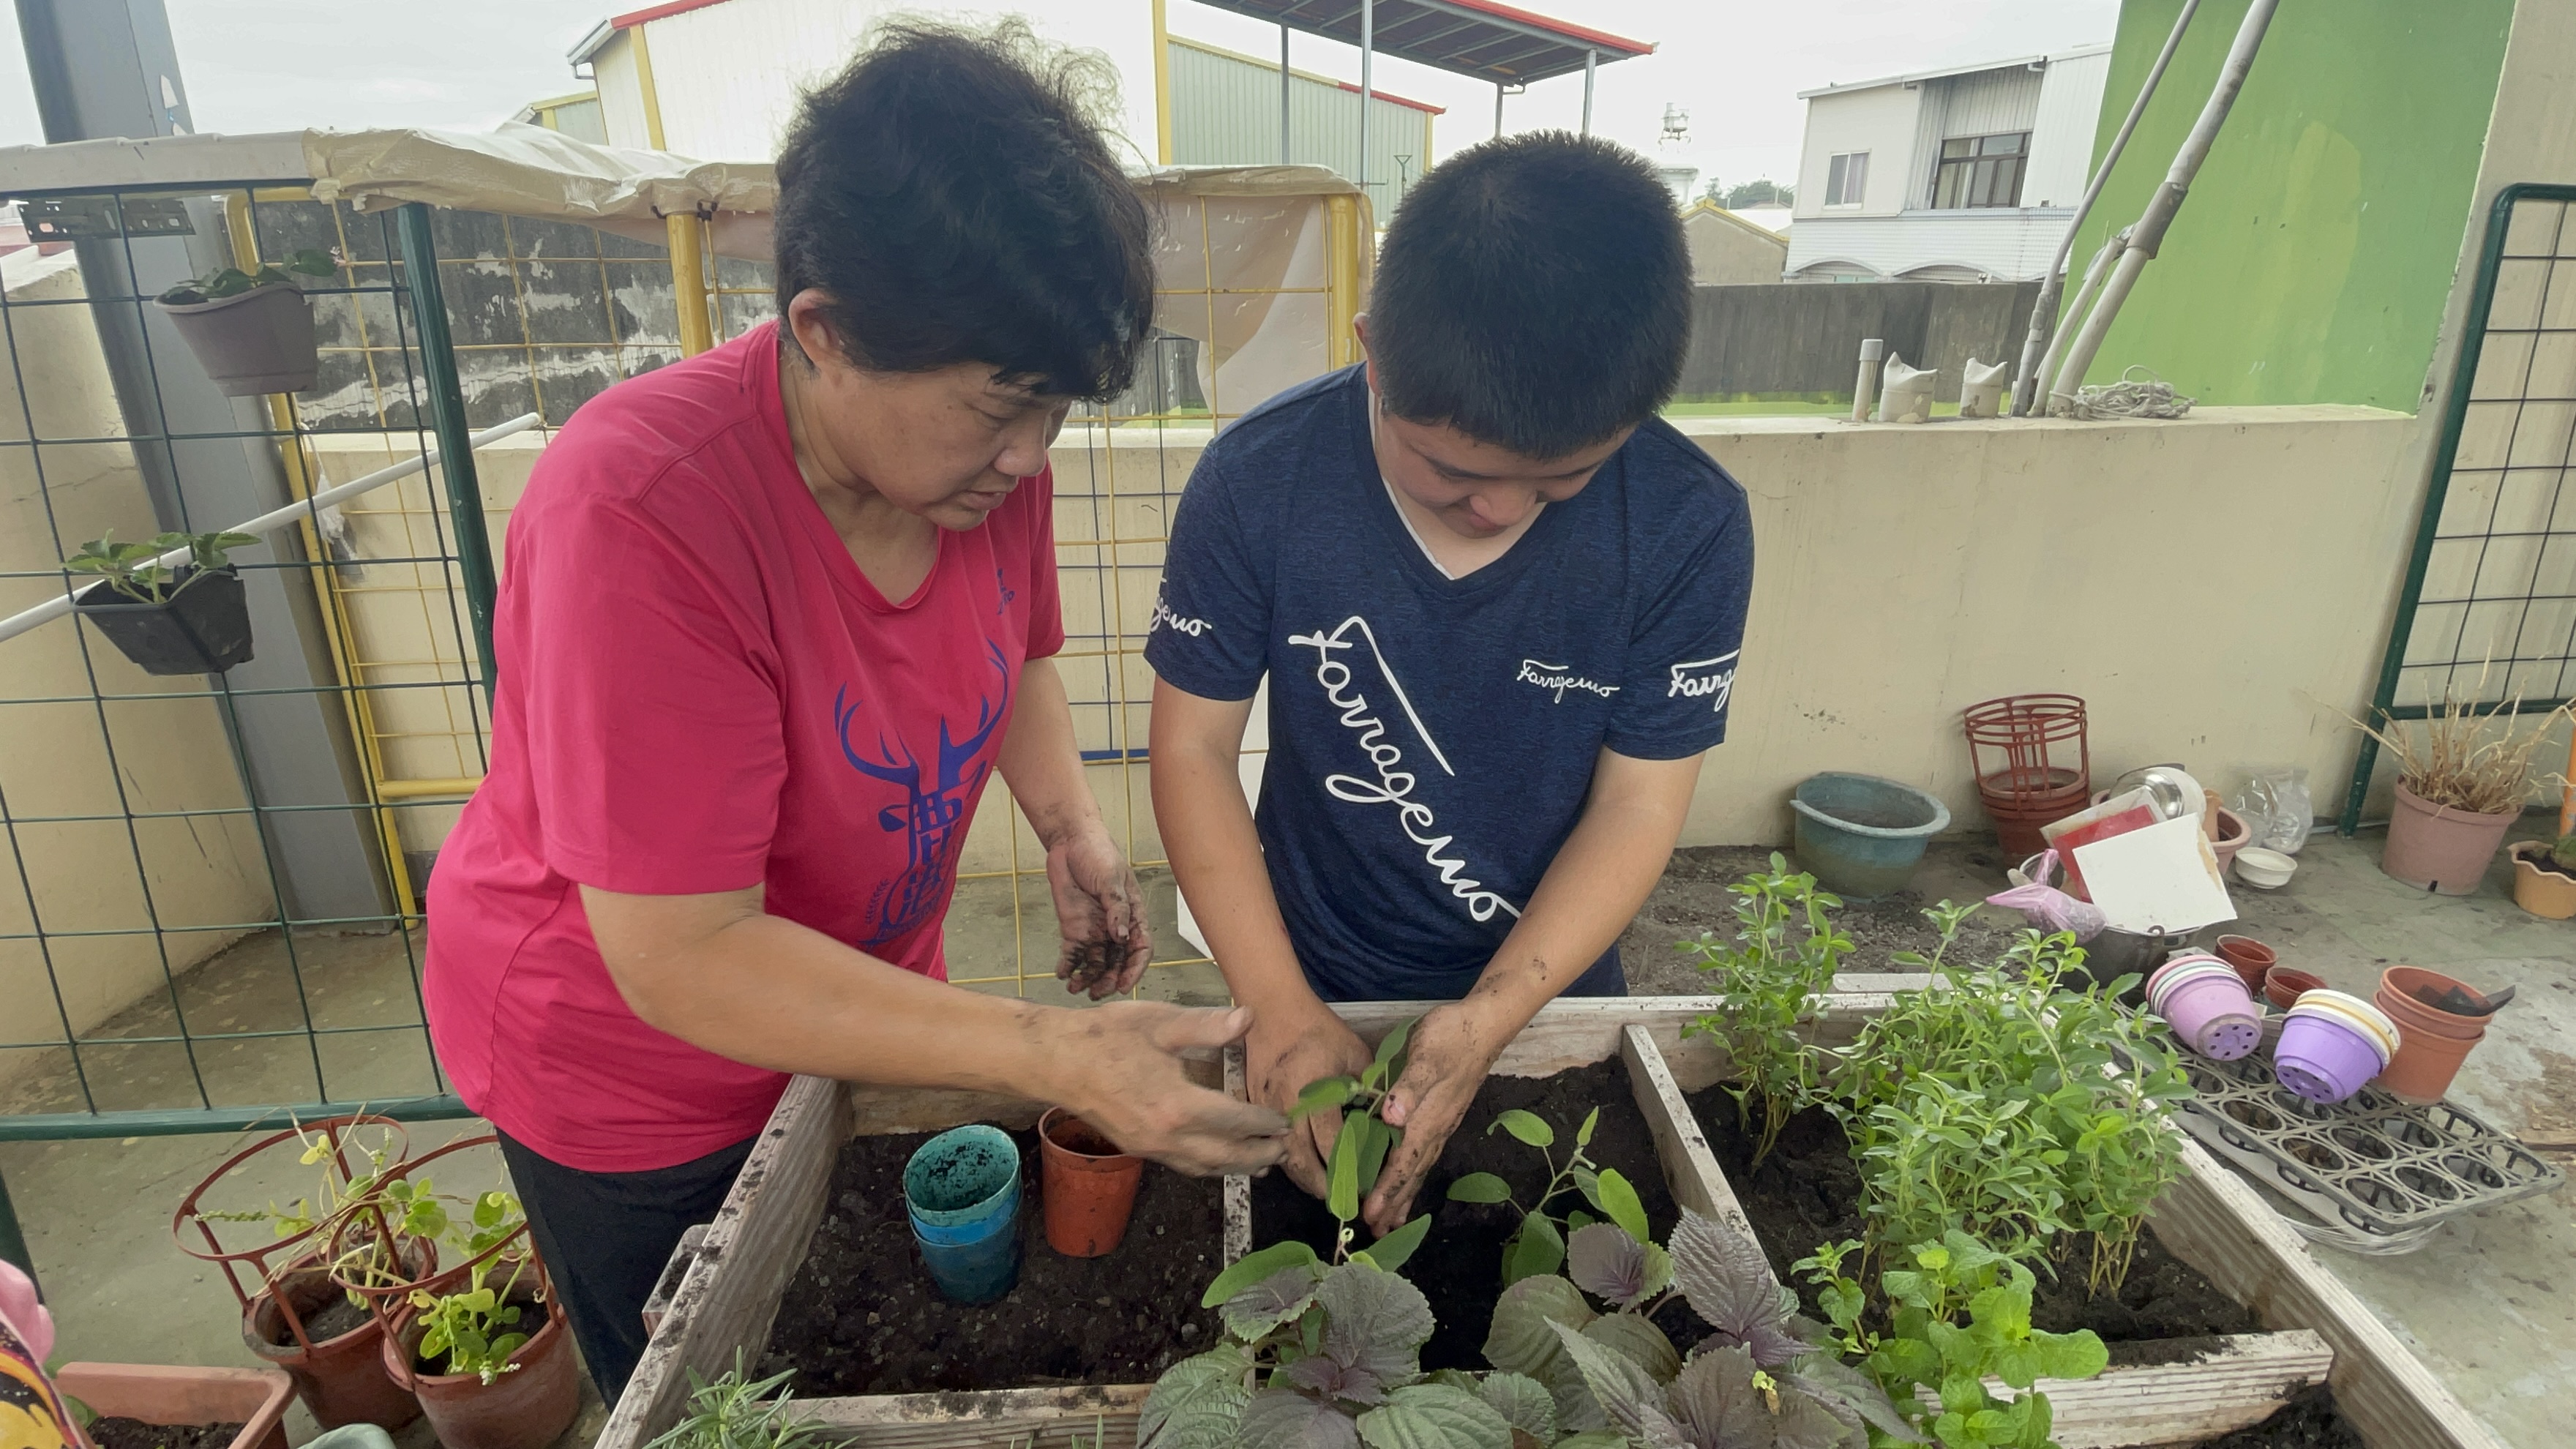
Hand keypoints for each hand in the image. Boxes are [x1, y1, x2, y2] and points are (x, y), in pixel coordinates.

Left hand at [1046, 825, 1151, 999]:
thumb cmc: (1099, 855)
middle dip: (1109, 980)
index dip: (1134, 970)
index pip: (1140, 949)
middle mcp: (1115, 929)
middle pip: (1117, 963)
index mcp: (1133, 916)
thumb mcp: (1112, 878)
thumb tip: (1121, 936)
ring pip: (1095, 964)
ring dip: (1089, 979)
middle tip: (1097, 993)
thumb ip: (1117, 908)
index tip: (1123, 986)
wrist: (1070, 843)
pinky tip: (1063, 975)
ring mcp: (1094, 931)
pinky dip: (1068, 967)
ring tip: (1077, 989)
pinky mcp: (1073, 929)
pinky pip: (1072, 954)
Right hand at [1054, 1003, 1288, 1175]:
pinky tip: (1218, 1160)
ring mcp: (1150, 1147)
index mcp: (1177, 1104)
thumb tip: (1248, 1019)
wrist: (1056, 1061)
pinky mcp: (1137, 1148)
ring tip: (1262, 1164)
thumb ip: (1207, 1026)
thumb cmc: (1107, 1037)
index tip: (1284, 1120)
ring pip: (1203, 1167)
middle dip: (1258, 1155)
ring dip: (1236, 1167)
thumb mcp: (1160, 1023)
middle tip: (1284, 1150)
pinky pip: (1183, 1165)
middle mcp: (1166, 1135)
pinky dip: (1209, 1166)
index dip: (1263, 1123)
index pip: (1234, 1121)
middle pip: (1224, 1156)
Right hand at [1246, 1003, 1372, 1197]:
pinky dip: (1282, 1160)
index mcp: (1314, 1092)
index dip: (1348, 1169)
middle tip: (1341, 1200)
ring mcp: (1264, 1109)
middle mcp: (1286, 1106)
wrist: (1272, 1010)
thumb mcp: (1354, 1053)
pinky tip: (1297, 1167)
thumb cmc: (1318, 1028)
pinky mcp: (1252, 1107)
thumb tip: (1380, 1118)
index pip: (1331, 1143)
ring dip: (1301, 1178)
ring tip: (1322, 1189)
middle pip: (1300, 1162)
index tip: (1364, 1185)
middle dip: (1321, 1186)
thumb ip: (1367, 1088)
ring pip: (1280, 1157)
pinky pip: (1266, 1143)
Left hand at [1364, 1001, 1506, 1236]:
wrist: (1484, 1025)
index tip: (1370, 1214)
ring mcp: (1442, 1124)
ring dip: (1405, 1194)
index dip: (1386, 1189)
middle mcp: (1436, 1129)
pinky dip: (1413, 1173)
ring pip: (1420, 1167)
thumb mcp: (1426, 1056)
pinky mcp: (1444, 1115)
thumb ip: (1409, 1087)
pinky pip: (1424, 1154)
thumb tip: (1391, 1116)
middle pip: (1413, 1174)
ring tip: (1392, 1220)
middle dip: (1394, 1203)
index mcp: (1428, 1119)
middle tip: (1377, 1231)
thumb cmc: (1452, 1037)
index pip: (1404, 1163)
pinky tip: (1410, 1177)